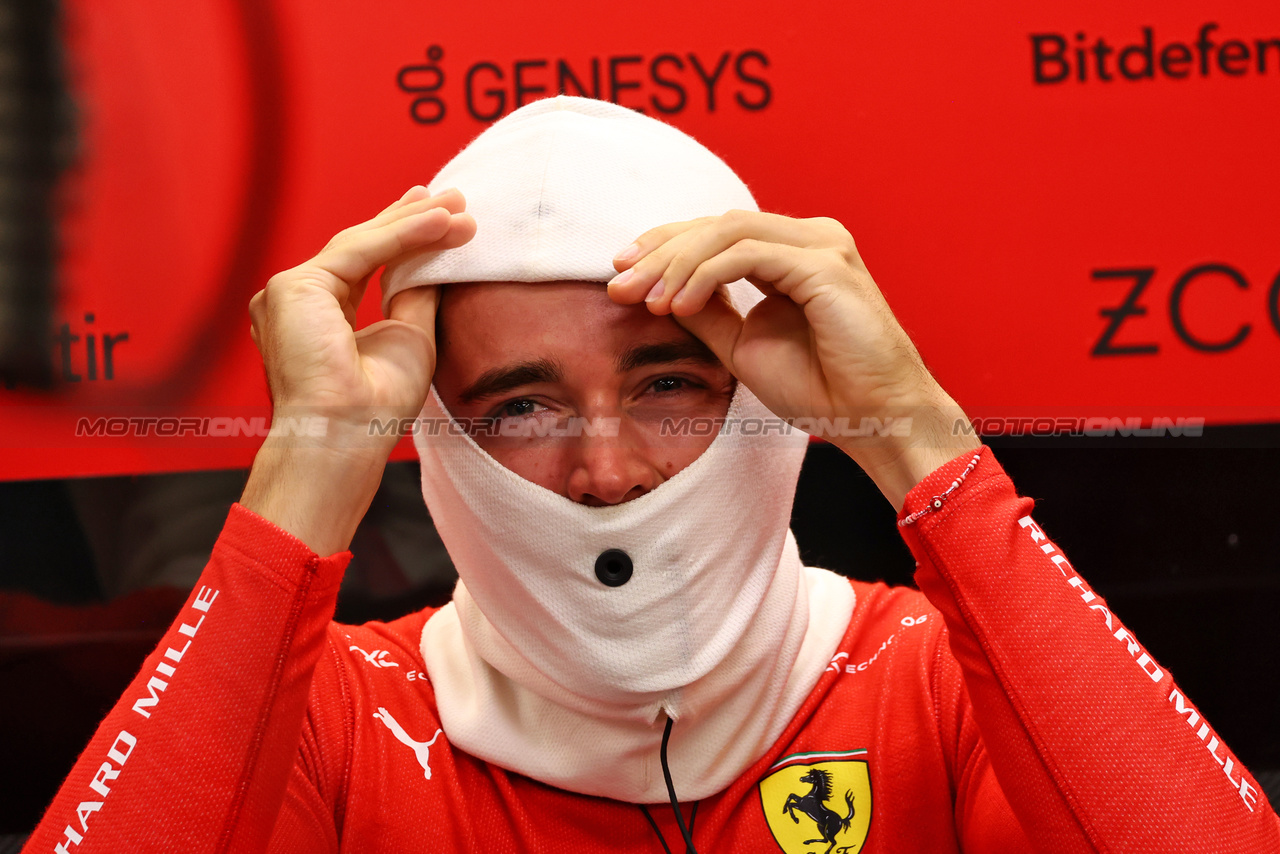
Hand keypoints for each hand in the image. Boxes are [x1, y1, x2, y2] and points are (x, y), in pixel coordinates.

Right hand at [247, 185, 474, 446]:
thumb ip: (415, 295)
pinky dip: (403, 234)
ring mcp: (290, 292)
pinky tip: (439, 221)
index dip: (403, 237)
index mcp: (320, 316)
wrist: (345, 434)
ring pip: (363, 244)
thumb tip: (436, 258)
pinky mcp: (294, 287)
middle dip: (411, 219)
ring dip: (414, 222)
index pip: (367, 264)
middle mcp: (299, 301)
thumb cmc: (374, 406)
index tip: (439, 214)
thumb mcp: (408, 337)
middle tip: (452, 197)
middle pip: (363, 247)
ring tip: (457, 207)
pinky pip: (360, 250)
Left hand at [606, 210, 978, 508]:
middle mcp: (809, 239)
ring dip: (676, 262)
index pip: (717, 233)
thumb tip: (659, 295)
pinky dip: (705, 276)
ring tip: (646, 299)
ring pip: (728, 231)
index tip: (620, 273)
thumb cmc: (822, 389)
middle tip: (618, 281)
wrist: (875, 420)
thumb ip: (708, 314)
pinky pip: (748, 255)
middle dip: (659, 251)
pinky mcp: (825, 265)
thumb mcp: (743, 347)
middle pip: (717, 224)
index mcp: (792, 253)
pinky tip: (680, 304)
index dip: (664, 246)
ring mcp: (821, 246)